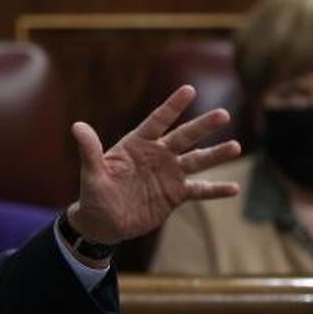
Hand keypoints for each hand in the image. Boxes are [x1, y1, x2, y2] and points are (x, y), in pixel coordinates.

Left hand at [67, 85, 240, 244]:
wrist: (103, 223)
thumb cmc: (94, 195)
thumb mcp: (91, 174)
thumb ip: (90, 151)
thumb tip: (77, 126)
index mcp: (137, 145)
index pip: (157, 121)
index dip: (172, 106)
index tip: (189, 90)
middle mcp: (157, 155)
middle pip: (184, 137)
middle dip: (202, 126)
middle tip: (224, 114)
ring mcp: (169, 174)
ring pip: (197, 161)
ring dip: (216, 155)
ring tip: (235, 147)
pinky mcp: (175, 195)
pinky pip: (199, 191)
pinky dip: (215, 190)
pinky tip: (233, 188)